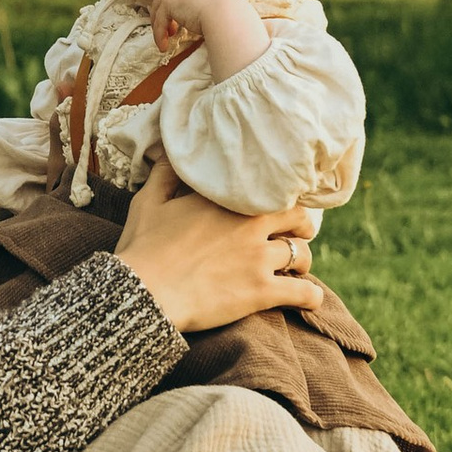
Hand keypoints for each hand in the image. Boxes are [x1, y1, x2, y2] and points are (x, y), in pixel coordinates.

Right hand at [112, 160, 318, 332]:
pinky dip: (310, 296)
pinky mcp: (262, 291)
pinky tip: (309, 299)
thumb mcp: (147, 201)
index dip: (277, 199)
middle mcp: (249, 224)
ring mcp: (258, 258)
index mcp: (225, 201)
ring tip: (298, 268)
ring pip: (302, 254)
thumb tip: (173, 152)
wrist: (143, 291)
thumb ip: (165, 174)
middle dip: (301, 226)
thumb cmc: (141, 248)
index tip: (275, 207)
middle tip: (298, 234)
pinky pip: (304, 292)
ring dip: (303, 262)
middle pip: (297, 217)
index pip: (269, 191)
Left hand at [149, 0, 269, 80]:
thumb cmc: (233, 16)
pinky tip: (164, 47)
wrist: (227, 15)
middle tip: (172, 29)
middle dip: (169, 12)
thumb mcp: (226, 6)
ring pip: (160, 7)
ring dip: (161, 24)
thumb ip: (216, 8)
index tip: (182, 8)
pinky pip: (160, 20)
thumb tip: (213, 21)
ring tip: (166, 39)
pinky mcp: (169, 1)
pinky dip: (160, 34)